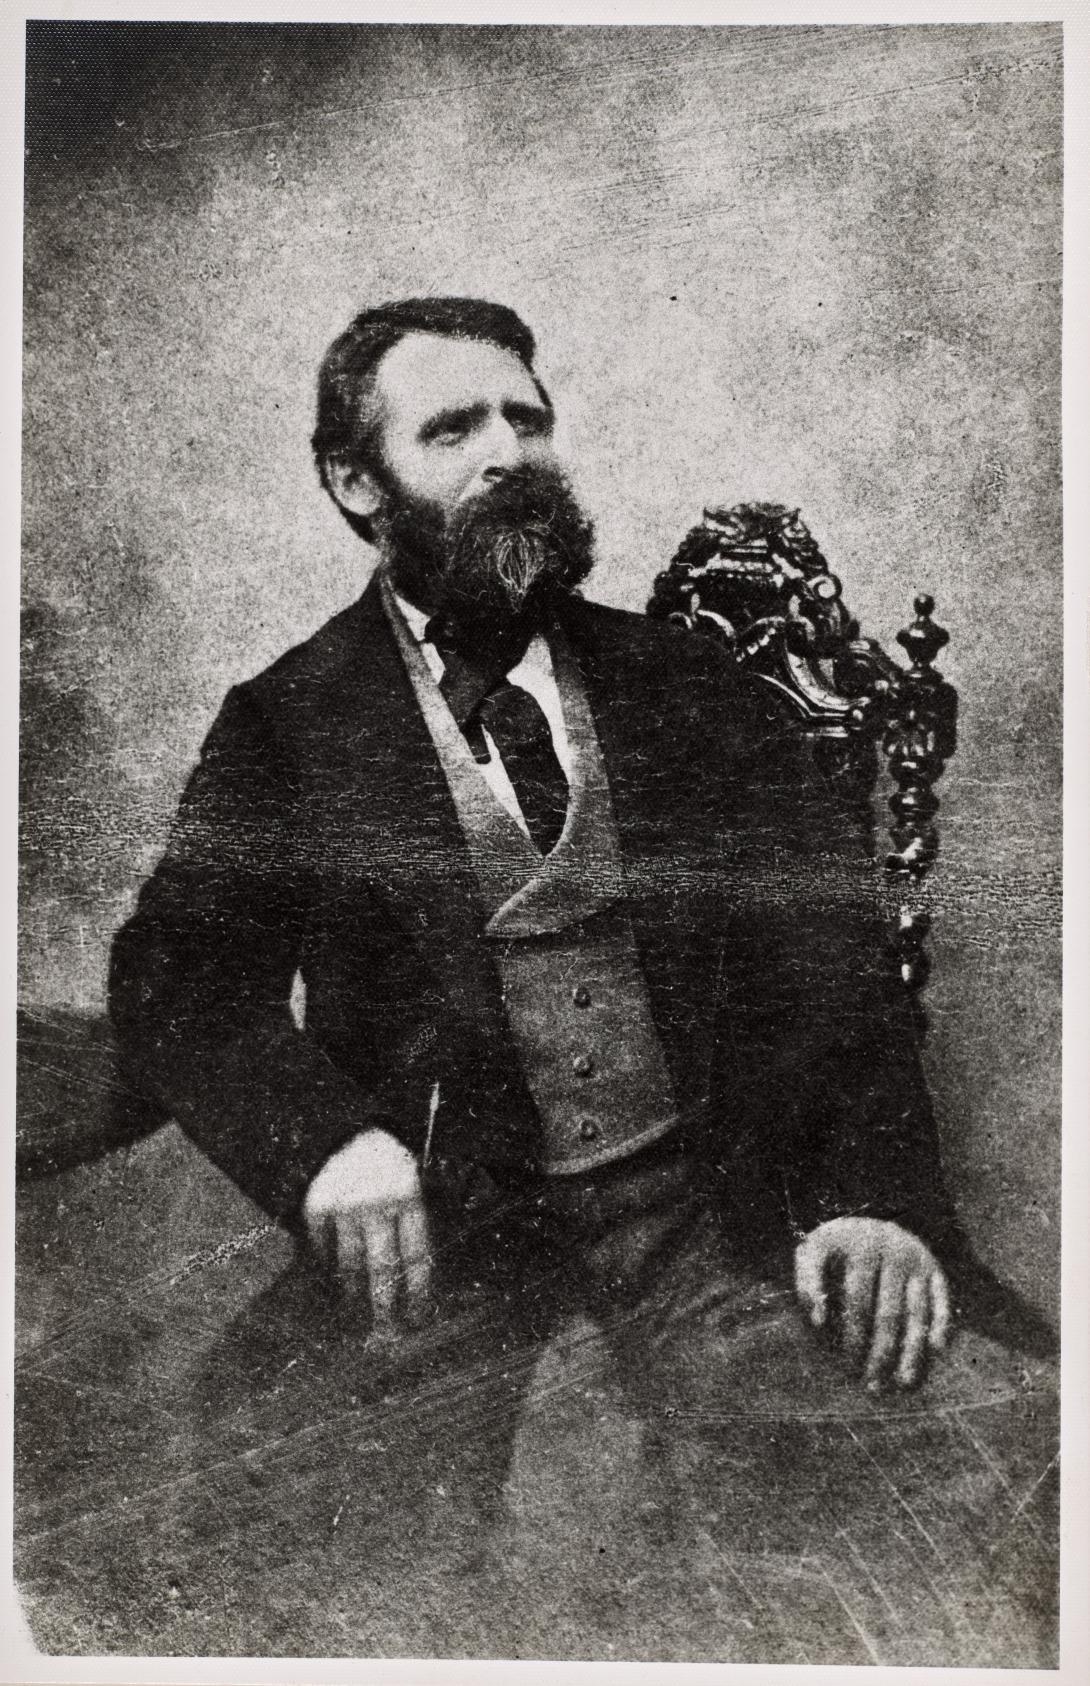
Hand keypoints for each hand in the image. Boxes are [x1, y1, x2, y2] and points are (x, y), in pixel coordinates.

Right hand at [302, 1127, 432, 1328]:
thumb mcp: (414, 1186)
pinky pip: (322, 1250)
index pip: (416, 1257)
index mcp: (410, 1197)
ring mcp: (344, 1204)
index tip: (417, 1319)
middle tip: (385, 1336)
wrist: (350, 1128)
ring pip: (349, 1267)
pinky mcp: (316, 1205)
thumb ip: (414, 1228)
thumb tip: (414, 1288)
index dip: (418, 1294)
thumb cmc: (389, 1167)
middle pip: (382, 1270)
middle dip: (384, 1309)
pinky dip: (327, 1267)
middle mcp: (377, 1202)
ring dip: (353, 1296)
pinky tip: (332, 1278)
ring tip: (357, 1311)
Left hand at [794, 1216, 950, 1389]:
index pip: (858, 1301)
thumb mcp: (811, 1252)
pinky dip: (942, 1324)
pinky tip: (937, 1350)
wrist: (868, 1221)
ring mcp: (918, 1260)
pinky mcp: (935, 1269)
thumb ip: (806, 1282)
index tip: (844, 1367)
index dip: (852, 1336)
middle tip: (872, 1386)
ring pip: (918, 1313)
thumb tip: (818, 1321)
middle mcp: (894, 1250)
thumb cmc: (834, 1248)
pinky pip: (942, 1301)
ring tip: (904, 1384)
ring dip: (912, 1351)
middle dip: (881, 1354)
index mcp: (861, 1246)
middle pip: (889, 1313)